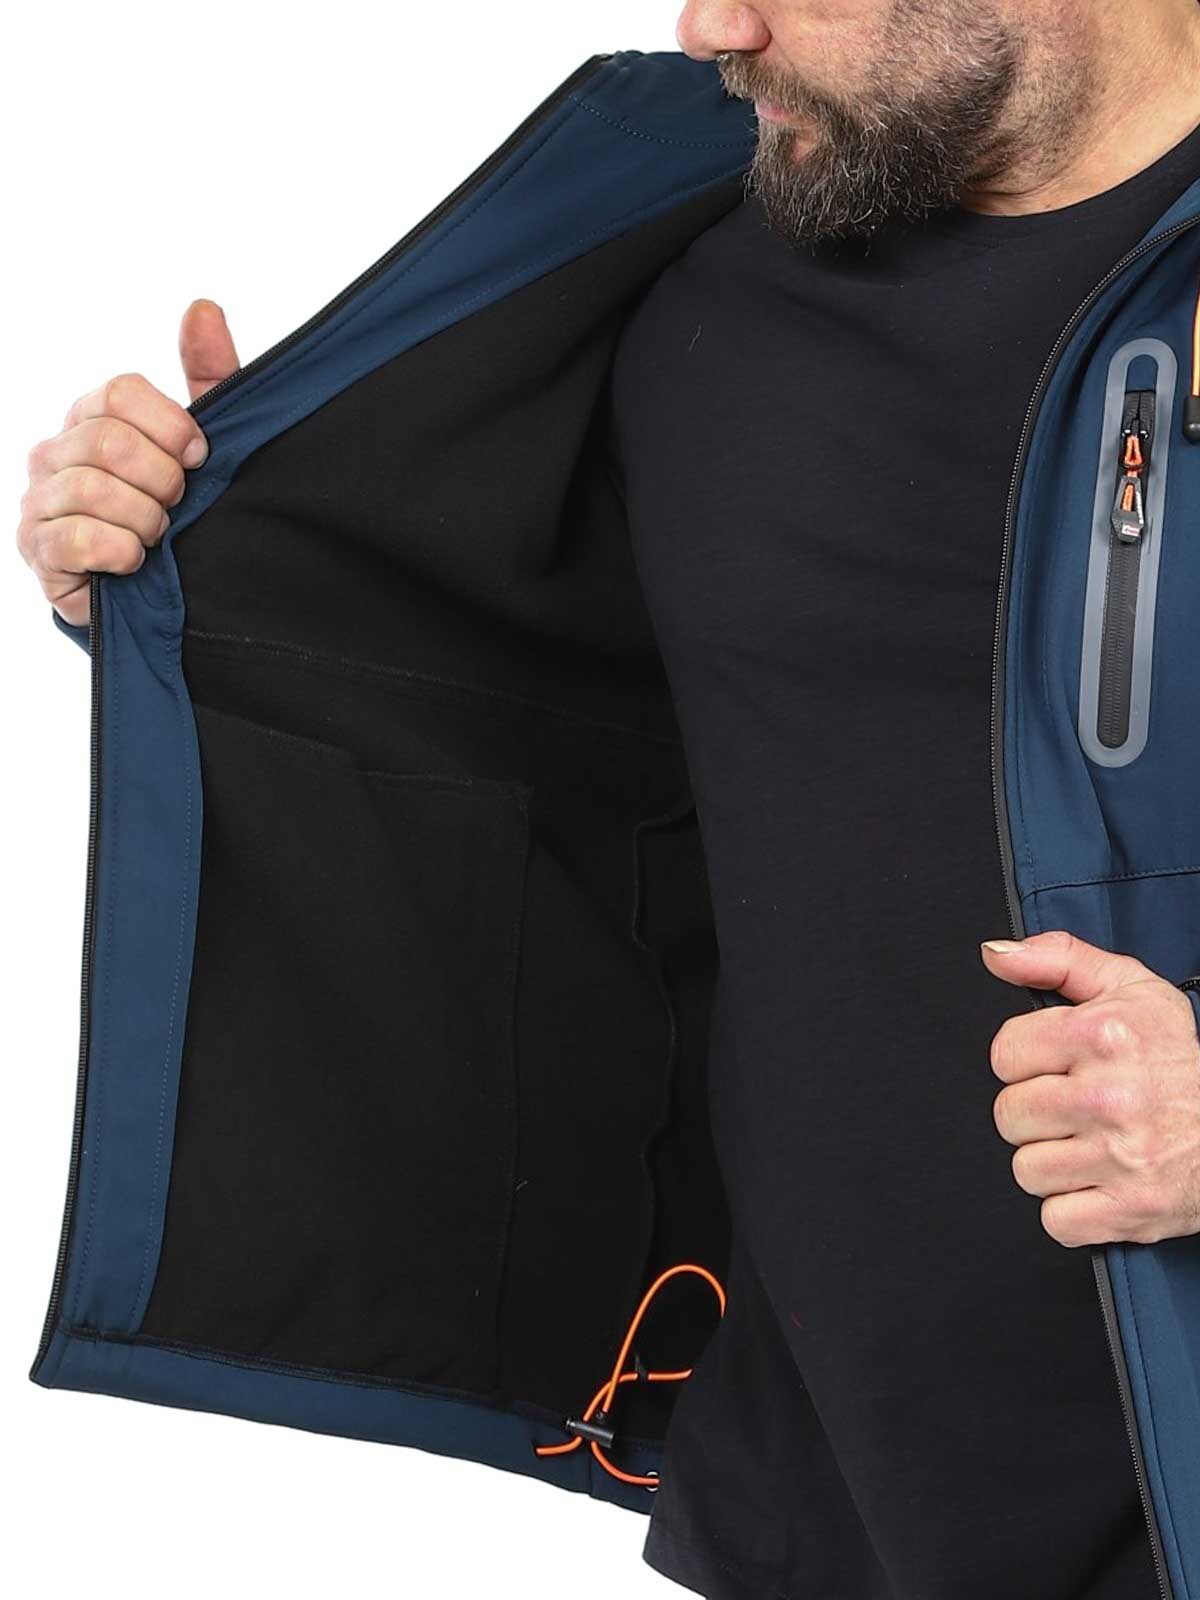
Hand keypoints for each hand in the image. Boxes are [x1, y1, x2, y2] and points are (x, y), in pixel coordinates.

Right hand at [17, 300, 238, 625]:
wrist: (167, 596)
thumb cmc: (181, 511)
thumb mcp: (206, 446)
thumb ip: (211, 377)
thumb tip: (203, 308)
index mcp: (92, 418)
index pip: (119, 393)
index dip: (171, 427)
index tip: (200, 459)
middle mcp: (55, 451)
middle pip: (107, 440)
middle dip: (162, 479)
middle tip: (178, 504)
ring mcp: (39, 500)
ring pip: (93, 489)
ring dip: (145, 519)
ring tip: (158, 536)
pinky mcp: (38, 550)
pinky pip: (77, 537)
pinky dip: (120, 551)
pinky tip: (134, 560)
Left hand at [982, 929, 1199, 1246]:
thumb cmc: (1179, 1059)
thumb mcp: (1129, 987)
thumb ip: (1056, 958)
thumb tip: (994, 954)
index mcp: (1103, 1034)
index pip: (1005, 1054)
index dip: (1027, 1061)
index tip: (1059, 1065)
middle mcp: (1110, 1095)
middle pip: (1010, 1115)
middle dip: (1037, 1113)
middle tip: (1079, 1109)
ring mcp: (1121, 1158)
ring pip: (1027, 1170)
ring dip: (1053, 1163)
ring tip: (1093, 1145)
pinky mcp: (1132, 1210)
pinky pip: (1056, 1220)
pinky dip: (1073, 1211)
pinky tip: (1100, 1183)